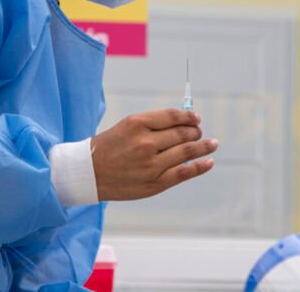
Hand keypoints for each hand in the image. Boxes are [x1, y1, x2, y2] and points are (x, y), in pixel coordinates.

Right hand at [91, 109, 217, 200]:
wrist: (87, 173)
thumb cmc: (109, 147)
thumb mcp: (127, 126)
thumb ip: (154, 123)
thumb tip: (184, 121)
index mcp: (137, 124)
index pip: (173, 116)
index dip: (189, 117)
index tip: (196, 118)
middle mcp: (145, 143)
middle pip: (182, 133)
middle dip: (195, 131)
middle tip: (199, 132)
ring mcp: (151, 165)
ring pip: (186, 151)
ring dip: (204, 146)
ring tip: (213, 143)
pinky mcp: (154, 183)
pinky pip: (183, 173)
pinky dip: (200, 167)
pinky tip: (208, 162)